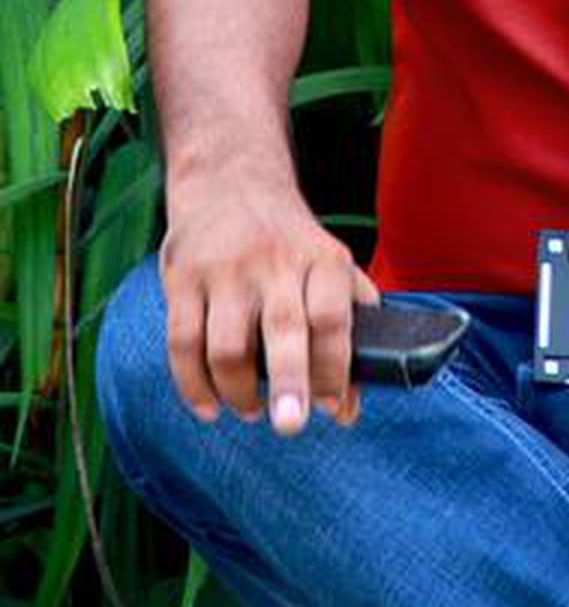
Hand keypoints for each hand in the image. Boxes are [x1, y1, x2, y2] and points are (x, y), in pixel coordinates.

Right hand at [159, 166, 379, 435]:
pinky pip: (182, 343)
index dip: (334, 367)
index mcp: (321, 260)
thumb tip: (346, 411)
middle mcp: (275, 262)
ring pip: (227, 345)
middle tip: (290, 425)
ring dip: (238, 392)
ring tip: (252, 410)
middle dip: (288, 382)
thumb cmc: (290, 244)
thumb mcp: (330, 268)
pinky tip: (209, 407)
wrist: (230, 181)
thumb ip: (348, 333)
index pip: (332, 317)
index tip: (331, 407)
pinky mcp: (183, 278)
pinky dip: (193, 385)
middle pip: (283, 330)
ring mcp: (226, 270)